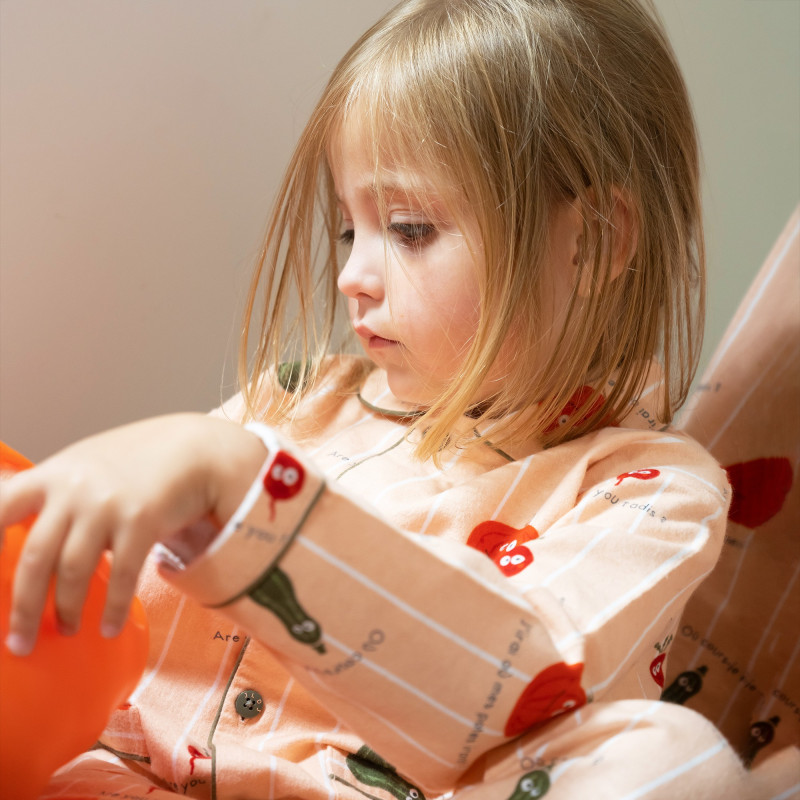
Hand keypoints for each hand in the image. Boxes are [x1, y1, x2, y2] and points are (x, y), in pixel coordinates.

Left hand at [0, 414, 265, 655]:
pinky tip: (110, 626)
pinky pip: (122, 575)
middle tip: (18, 641)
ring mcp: (107, 504)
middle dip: (23, 608)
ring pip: (74, 570)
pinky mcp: (142, 520)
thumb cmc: (134, 461)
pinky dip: (115, 608)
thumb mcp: (82, 464)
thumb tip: (9, 528)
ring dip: (67, 610)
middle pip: (36, 556)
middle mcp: (74, 488)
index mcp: (52, 474)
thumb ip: (48, 491)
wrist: (192, 450)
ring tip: (67, 630)